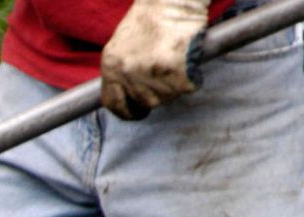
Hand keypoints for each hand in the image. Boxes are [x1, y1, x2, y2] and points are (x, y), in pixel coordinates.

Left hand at [101, 0, 209, 120]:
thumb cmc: (151, 18)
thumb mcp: (122, 47)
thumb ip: (122, 71)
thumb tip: (130, 96)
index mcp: (111, 66)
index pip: (113, 104)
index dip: (127, 111)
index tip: (139, 111)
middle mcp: (127, 73)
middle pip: (146, 102)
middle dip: (158, 93)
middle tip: (166, 73)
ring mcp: (151, 74)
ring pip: (168, 97)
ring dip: (176, 84)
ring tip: (176, 60)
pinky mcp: (175, 71)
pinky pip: (187, 87)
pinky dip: (192, 77)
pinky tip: (188, 59)